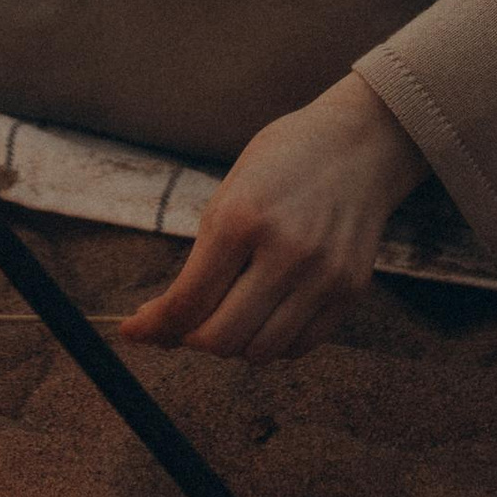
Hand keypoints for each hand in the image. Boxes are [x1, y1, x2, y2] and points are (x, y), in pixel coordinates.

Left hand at [119, 74, 428, 363]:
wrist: (360, 144)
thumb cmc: (282, 163)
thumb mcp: (229, 194)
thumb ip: (201, 261)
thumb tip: (161, 325)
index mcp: (241, 218)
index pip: (188, 303)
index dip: (155, 326)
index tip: (137, 330)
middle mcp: (286, 252)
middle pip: (221, 340)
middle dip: (192, 338)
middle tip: (187, 321)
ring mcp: (323, 275)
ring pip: (261, 352)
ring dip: (235, 343)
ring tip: (231, 311)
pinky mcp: (351, 290)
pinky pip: (299, 346)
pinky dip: (273, 342)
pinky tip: (266, 313)